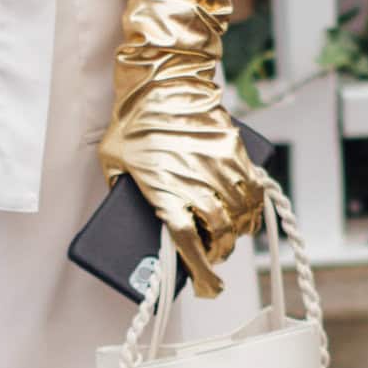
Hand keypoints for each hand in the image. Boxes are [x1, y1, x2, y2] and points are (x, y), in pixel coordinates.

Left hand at [97, 0, 264, 296]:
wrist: (165, 77)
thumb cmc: (132, 121)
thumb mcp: (113, 162)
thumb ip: (123, 192)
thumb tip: (132, 216)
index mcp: (163, 189)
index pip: (185, 243)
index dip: (200, 272)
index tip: (207, 290)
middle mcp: (196, 182)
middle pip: (218, 234)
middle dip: (218, 255)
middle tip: (211, 260)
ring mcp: (221, 167)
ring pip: (241, 216)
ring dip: (236, 234)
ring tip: (227, 239)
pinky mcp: (236, 152)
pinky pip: (254, 191)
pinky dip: (253, 208)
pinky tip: (245, 215)